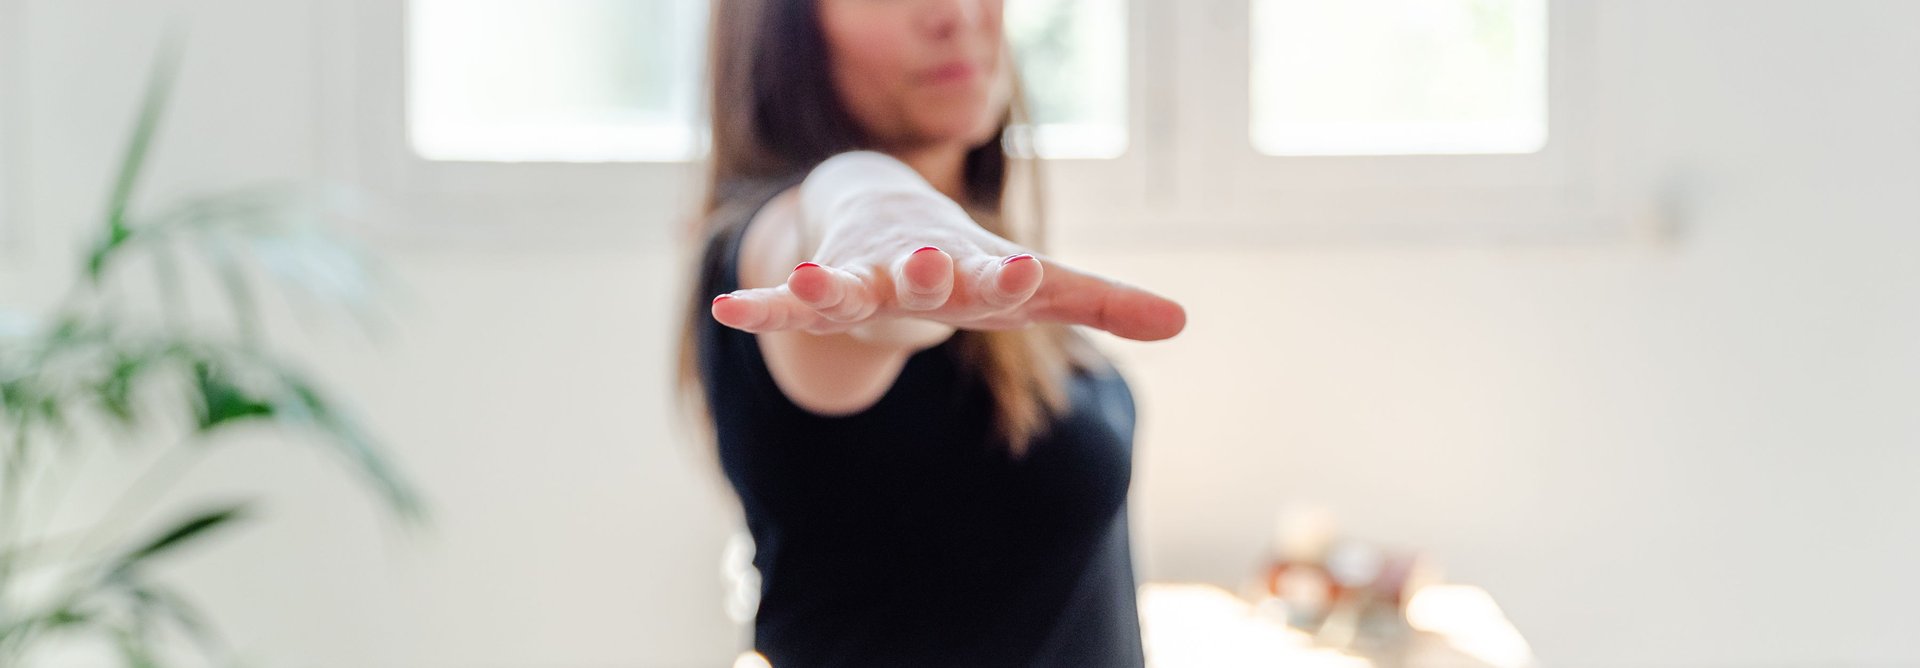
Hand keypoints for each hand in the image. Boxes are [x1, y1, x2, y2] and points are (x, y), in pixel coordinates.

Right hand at [710, 192, 1185, 341]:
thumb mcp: (1037, 285)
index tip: (1023, 266)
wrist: (887, 215)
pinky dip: (760, 304)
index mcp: (977, 270)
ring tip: (806, 285)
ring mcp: (864, 273)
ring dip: (827, 285)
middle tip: (925, 263)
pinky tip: (727, 310)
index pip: (1000, 275)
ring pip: (846, 283)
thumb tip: (1182, 321)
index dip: (1010, 275)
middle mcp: (918, 266)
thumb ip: (1102, 301)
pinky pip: (784, 300)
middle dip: (923, 271)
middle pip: (922, 274)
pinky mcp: (821, 283)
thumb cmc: (973, 264)